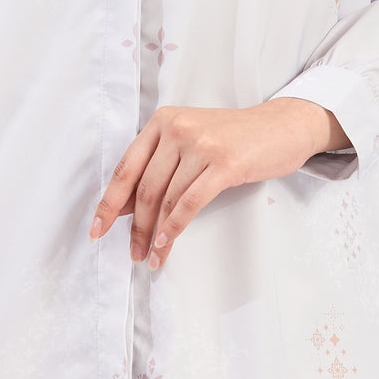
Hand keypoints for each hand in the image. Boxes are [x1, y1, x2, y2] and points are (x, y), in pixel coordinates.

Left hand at [88, 98, 349, 268]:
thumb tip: (123, 207)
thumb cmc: (233, 139)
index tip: (96, 229)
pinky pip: (189, 203)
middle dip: (134, 227)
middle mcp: (177, 128)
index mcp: (162, 121)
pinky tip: (167, 244)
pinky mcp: (224, 163)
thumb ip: (158, 166)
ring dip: (155, 234)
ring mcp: (200, 144)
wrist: (281, 126)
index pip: (125, 167)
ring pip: (165, 199)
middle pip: (144, 188)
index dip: (108, 203)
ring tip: (152, 257)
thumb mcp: (190, 142)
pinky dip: (174, 228)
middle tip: (133, 253)